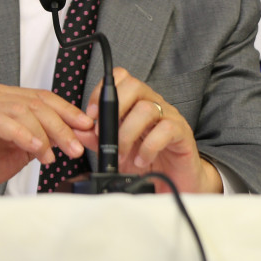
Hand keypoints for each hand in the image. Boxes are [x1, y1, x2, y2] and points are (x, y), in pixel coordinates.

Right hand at [0, 85, 94, 195]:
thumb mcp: (24, 149)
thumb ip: (46, 137)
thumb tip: (76, 133)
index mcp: (8, 97)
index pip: (45, 97)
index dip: (68, 111)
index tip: (86, 126)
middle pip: (38, 104)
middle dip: (62, 126)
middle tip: (75, 147)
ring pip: (23, 111)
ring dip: (44, 134)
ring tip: (50, 156)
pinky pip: (2, 122)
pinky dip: (22, 134)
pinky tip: (35, 147)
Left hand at [87, 67, 222, 193]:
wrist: (176, 182)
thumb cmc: (149, 163)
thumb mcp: (116, 152)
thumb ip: (97, 140)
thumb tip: (78, 129)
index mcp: (137, 104)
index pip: (121, 78)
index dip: (101, 92)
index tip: (91, 116)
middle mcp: (154, 105)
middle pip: (134, 85)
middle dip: (114, 109)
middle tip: (104, 135)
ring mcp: (169, 117)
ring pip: (146, 109)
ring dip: (127, 135)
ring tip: (122, 154)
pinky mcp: (182, 133)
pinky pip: (165, 130)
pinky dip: (148, 147)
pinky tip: (142, 160)